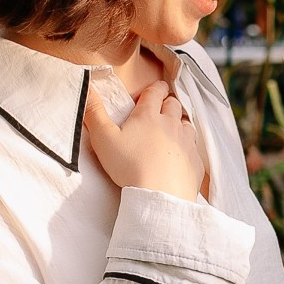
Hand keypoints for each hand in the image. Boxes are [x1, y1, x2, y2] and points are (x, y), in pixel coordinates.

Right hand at [84, 78, 206, 201]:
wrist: (158, 195)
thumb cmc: (129, 167)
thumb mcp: (104, 138)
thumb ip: (94, 113)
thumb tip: (88, 89)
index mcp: (148, 116)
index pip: (155, 92)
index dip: (156, 88)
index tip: (157, 88)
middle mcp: (171, 124)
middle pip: (174, 105)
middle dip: (168, 103)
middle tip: (162, 107)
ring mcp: (186, 142)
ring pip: (186, 124)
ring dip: (180, 123)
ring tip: (172, 129)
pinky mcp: (195, 161)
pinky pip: (194, 148)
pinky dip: (188, 147)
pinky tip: (180, 155)